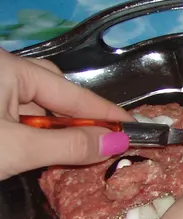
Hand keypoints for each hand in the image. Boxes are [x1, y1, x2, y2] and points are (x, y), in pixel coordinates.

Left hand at [0, 49, 132, 179]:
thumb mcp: (17, 149)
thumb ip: (68, 144)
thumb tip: (115, 142)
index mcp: (9, 67)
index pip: (71, 92)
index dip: (105, 113)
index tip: (134, 128)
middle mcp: (1, 70)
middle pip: (53, 90)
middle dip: (78, 117)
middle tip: (103, 143)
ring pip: (34, 103)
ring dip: (54, 128)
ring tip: (73, 150)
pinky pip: (16, 113)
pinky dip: (33, 130)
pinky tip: (41, 148)